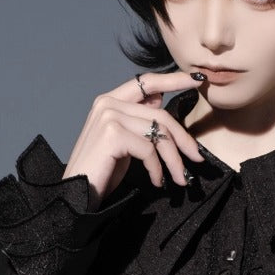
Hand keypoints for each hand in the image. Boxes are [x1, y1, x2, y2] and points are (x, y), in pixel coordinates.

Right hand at [62, 71, 206, 206]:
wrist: (76, 194)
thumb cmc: (100, 171)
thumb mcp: (123, 141)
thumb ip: (138, 120)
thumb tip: (160, 102)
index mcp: (110, 100)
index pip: (147, 82)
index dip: (174, 80)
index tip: (198, 80)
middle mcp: (108, 103)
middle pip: (159, 114)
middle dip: (183, 138)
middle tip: (196, 158)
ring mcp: (109, 116)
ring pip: (158, 133)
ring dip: (174, 160)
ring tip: (179, 179)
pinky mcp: (112, 134)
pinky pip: (149, 149)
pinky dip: (157, 169)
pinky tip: (156, 181)